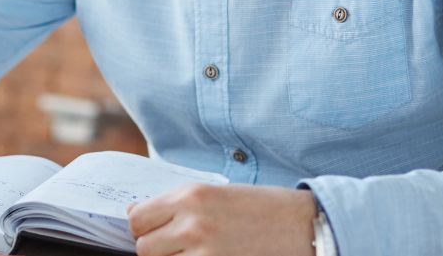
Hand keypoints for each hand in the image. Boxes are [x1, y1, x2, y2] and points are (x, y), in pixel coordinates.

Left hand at [128, 184, 317, 255]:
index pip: (137, 220)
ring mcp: (206, 253)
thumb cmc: (261, 208)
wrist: (305, 226)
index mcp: (191, 197)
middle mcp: (193, 224)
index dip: (142, 228)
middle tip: (176, 247)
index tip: (153, 231)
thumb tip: (136, 216)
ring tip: (195, 254)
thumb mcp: (216, 193)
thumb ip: (177, 204)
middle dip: (156, 249)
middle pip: (144, 248)